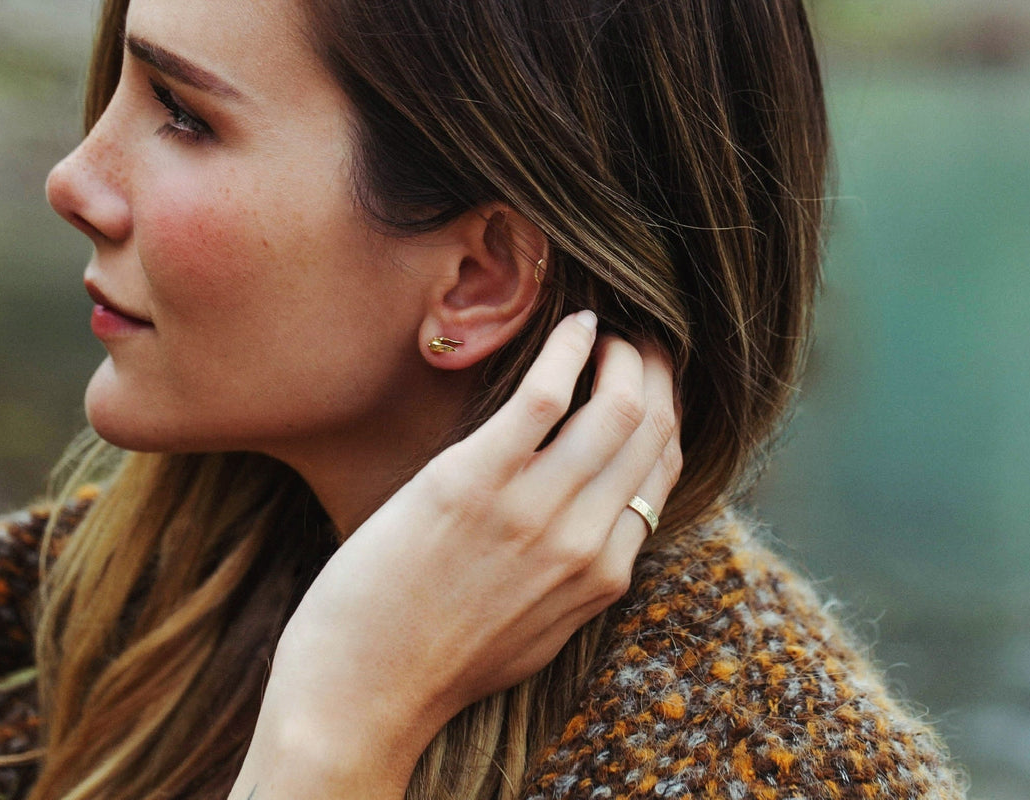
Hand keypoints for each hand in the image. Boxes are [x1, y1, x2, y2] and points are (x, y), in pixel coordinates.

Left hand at [230, 311, 681, 798]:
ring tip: (607, 330)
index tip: (651, 381)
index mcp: (603, 576)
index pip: (662, 472)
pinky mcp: (471, 483)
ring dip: (623, 354)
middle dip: (656, 372)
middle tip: (640, 340)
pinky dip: (568, 348)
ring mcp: (531, 512)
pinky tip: (573, 324)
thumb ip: (578, 578)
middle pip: (651, 431)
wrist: (363, 696)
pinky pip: (544, 396)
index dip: (666, 414)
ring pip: (616, 407)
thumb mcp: (539, 630)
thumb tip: (597, 522)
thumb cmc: (439, 661)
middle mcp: (582, 542)